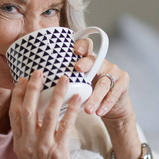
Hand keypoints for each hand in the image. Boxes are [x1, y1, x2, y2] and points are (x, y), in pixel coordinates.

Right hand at [9, 70, 81, 158]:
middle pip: (27, 110)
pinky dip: (71, 110)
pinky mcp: (58, 151)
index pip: (14, 113)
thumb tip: (34, 108)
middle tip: (39, 72)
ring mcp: (42, 147)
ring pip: (48, 115)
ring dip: (56, 95)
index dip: (17, 94)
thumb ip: (28, 131)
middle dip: (32, 89)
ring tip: (63, 79)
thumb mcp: (28, 150)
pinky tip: (77, 98)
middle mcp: (27, 142)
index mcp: (19, 141)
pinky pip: (65, 126)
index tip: (22, 78)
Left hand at [73, 38, 142, 158]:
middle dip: (86, 64)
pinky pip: (114, 93)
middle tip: (77, 70)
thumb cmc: (86, 94)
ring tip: (87, 109)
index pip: (85, 46)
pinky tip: (98, 112)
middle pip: (94, 60)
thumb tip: (34, 83)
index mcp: (87, 60)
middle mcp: (101, 62)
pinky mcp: (123, 81)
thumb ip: (63, 82)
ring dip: (95, 96)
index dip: (81, 45)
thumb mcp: (75, 86)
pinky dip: (105, 104)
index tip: (73, 51)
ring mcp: (114, 70)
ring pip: (104, 82)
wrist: (109, 107)